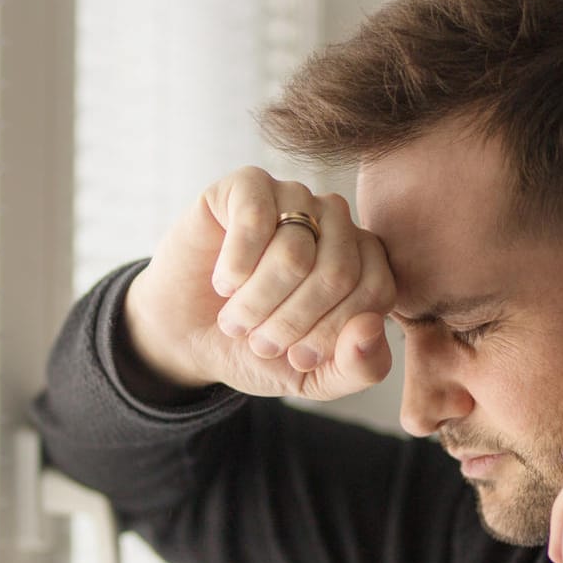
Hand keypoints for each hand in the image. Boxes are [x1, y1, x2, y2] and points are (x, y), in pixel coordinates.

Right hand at [123, 165, 395, 400]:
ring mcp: (294, 197)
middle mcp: (336, 222)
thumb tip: (373, 328)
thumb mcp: (313, 378)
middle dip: (291, 323)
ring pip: (294, 251)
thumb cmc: (256, 350)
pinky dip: (235, 267)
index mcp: (365, 261)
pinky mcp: (249, 185)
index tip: (297, 358)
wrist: (187, 334)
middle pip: (336, 272)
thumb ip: (360, 367)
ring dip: (256, 302)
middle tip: (259, 342)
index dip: (332, 334)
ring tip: (236, 319)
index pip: (375, 291)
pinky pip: (255, 221)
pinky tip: (224, 282)